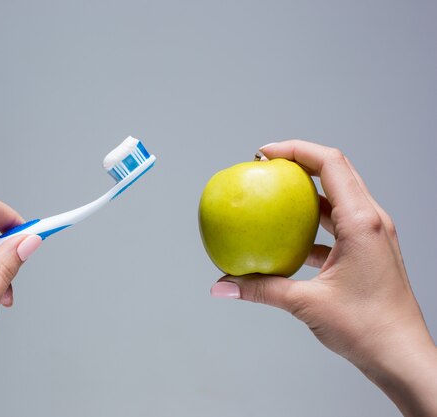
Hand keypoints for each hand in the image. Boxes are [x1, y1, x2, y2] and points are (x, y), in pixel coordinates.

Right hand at [210, 140, 436, 416]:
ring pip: (339, 195)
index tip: (264, 154)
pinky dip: (313, 221)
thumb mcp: (307, 304)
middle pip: (336, 170)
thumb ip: (260, 290)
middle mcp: (372, 220)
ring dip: (307, 190)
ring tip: (274, 194)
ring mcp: (372, 234)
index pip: (330, 164)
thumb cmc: (367, 329)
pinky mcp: (368, 250)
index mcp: (362, 222)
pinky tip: (289, 238)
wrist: (402, 356)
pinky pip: (338, 222)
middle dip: (300, 161)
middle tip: (265, 165)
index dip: (296, 149)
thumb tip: (222, 285)